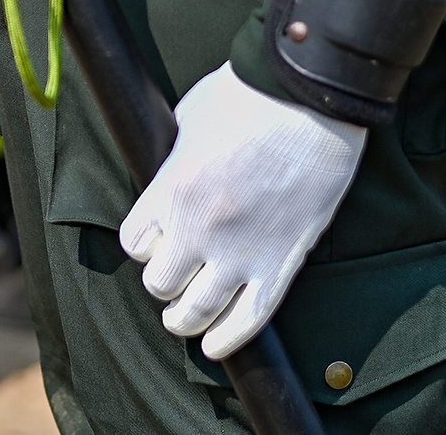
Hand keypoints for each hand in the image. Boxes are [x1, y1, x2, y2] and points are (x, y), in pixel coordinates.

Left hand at [120, 62, 365, 359]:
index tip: (153, 241)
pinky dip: (228, 339)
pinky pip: (250, 319)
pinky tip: (216, 345)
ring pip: (197, 311)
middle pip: (160, 283)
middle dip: (162, 281)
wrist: (311, 102)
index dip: (142, 244)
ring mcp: (242, 251)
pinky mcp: (282, 263)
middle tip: (172, 275)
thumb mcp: (187, 120)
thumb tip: (164, 181)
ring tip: (184, 320)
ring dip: (185, 320)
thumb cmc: (248, 98)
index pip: (134, 243)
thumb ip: (172, 161)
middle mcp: (201, 227)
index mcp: (173, 189)